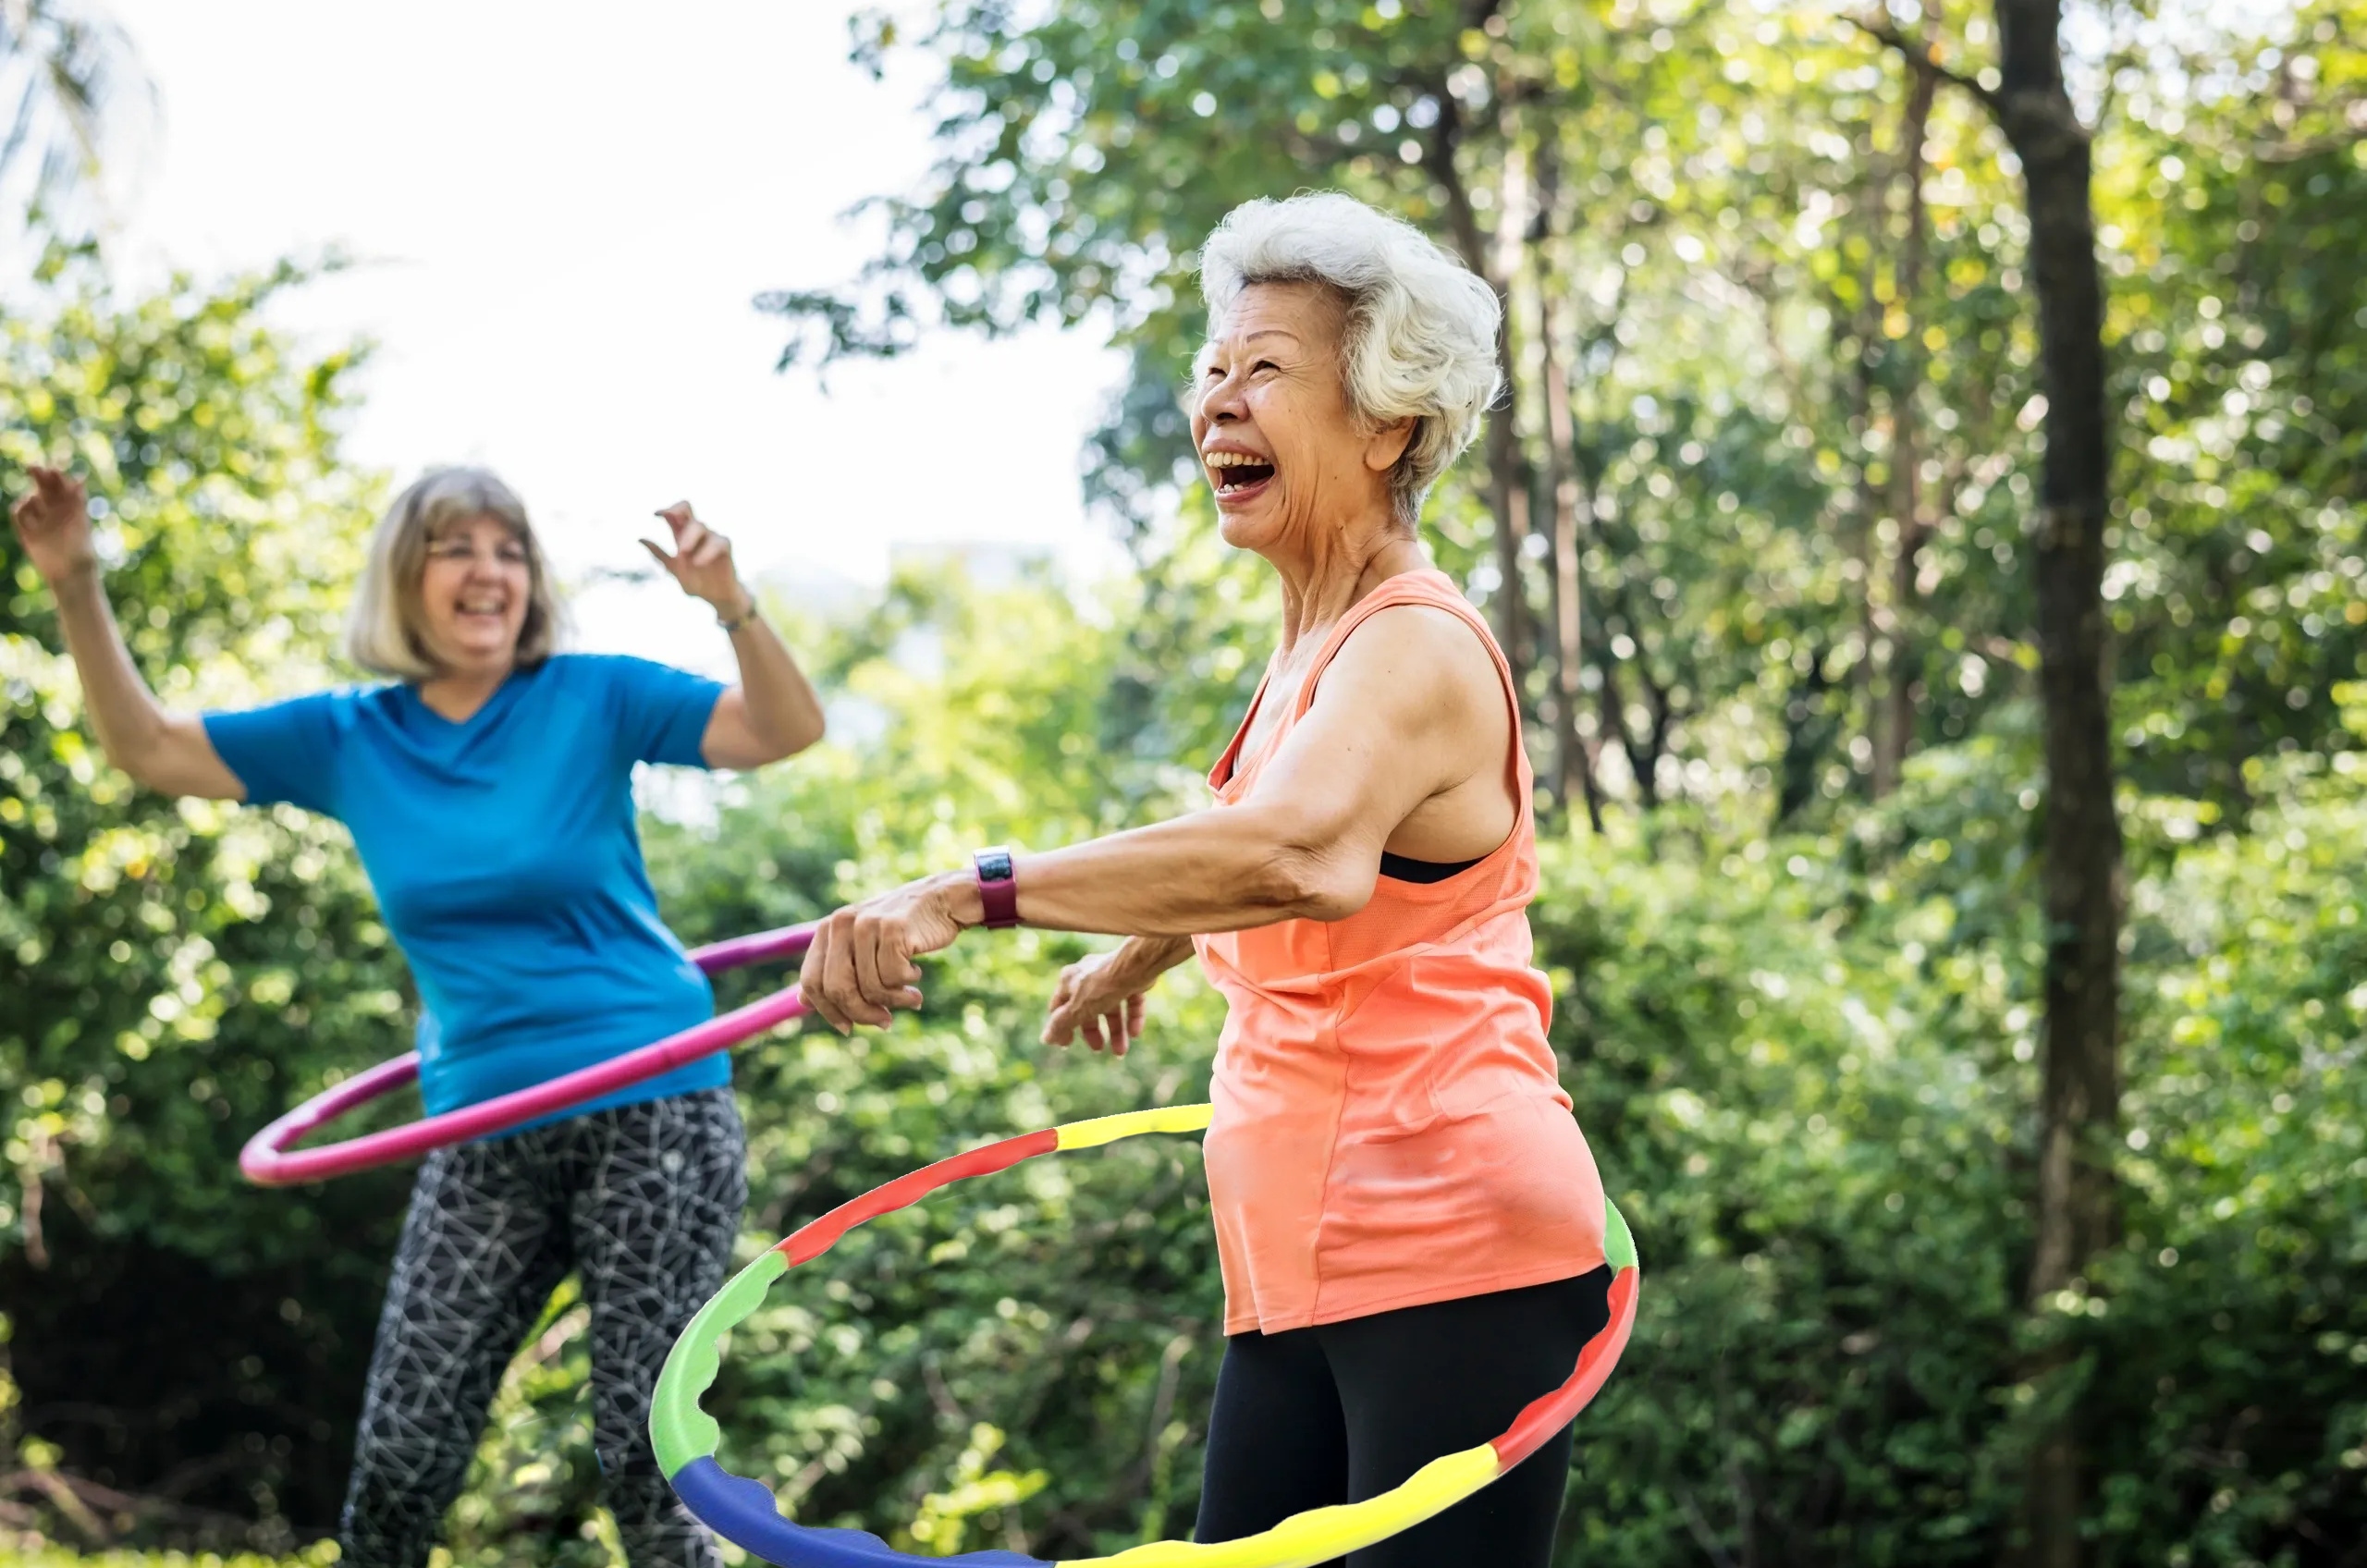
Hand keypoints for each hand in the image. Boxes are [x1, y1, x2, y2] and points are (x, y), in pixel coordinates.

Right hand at [10, 465, 97, 585]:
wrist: (71, 574)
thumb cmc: (82, 550)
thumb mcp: (80, 522)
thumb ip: (77, 501)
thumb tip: (79, 478)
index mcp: (71, 508)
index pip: (60, 486)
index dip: (55, 476)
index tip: (52, 470)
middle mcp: (55, 512)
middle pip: (44, 488)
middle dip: (39, 476)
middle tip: (32, 468)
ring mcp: (41, 521)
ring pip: (31, 499)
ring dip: (33, 498)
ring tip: (37, 501)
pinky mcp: (28, 532)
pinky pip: (18, 513)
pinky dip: (20, 507)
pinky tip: (26, 506)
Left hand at [642, 502, 750, 618]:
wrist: (716, 597)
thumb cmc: (696, 582)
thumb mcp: (673, 569)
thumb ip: (659, 554)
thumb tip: (639, 538)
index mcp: (682, 535)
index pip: (676, 512)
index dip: (667, 509)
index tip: (656, 514)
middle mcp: (696, 533)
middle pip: (687, 509)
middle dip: (677, 515)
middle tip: (670, 536)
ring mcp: (711, 538)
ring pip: (700, 526)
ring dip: (690, 538)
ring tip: (683, 555)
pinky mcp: (724, 548)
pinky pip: (718, 542)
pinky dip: (707, 551)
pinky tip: (698, 562)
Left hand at [798, 872, 973, 1033]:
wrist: (942, 900)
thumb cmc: (902, 930)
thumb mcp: (862, 947)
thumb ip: (834, 971)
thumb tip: (803, 1002)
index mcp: (827, 929)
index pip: (811, 982)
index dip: (828, 1011)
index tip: (849, 1028)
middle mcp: (841, 924)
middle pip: (838, 989)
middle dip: (862, 1014)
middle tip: (885, 1022)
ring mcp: (866, 924)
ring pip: (870, 987)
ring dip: (895, 1001)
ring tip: (913, 997)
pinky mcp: (892, 927)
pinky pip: (893, 976)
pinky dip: (908, 984)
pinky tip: (917, 973)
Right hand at [1042, 950, 1148, 1055]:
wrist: (1135, 966)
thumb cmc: (1102, 986)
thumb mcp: (1077, 1009)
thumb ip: (1061, 1024)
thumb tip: (1045, 1039)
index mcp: (1070, 980)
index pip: (1059, 1007)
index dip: (1061, 1027)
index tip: (1066, 1045)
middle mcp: (1088, 977)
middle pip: (1087, 1009)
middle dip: (1093, 1032)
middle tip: (1097, 1049)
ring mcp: (1111, 978)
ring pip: (1111, 1008)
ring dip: (1116, 1032)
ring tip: (1120, 1052)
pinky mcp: (1132, 979)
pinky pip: (1130, 1001)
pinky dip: (1132, 1018)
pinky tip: (1135, 1033)